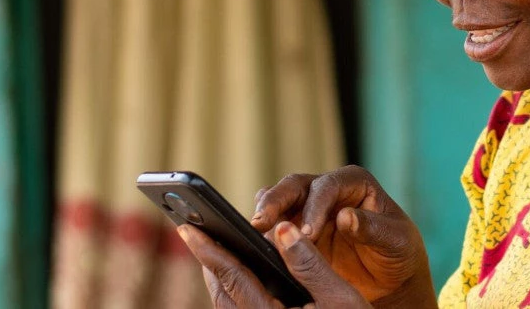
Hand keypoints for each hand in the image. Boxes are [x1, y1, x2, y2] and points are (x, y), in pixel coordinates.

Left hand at [179, 221, 369, 307]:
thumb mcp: (341, 298)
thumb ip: (310, 263)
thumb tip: (283, 227)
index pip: (233, 278)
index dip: (209, 251)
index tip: (187, 229)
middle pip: (222, 293)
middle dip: (208, 261)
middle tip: (195, 231)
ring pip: (228, 305)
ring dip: (219, 277)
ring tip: (214, 249)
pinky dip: (234, 290)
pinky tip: (242, 275)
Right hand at [251, 166, 434, 304]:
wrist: (389, 276)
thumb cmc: (399, 252)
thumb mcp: (396, 240)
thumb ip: (372, 228)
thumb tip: (345, 216)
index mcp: (354, 182)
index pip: (328, 187)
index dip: (314, 207)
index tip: (308, 234)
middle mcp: (328, 189)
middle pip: (294, 186)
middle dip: (275, 201)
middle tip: (261, 223)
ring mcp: (308, 207)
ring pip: (278, 200)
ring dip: (264, 214)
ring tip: (253, 234)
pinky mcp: (295, 228)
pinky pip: (274, 225)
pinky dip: (265, 232)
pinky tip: (257, 246)